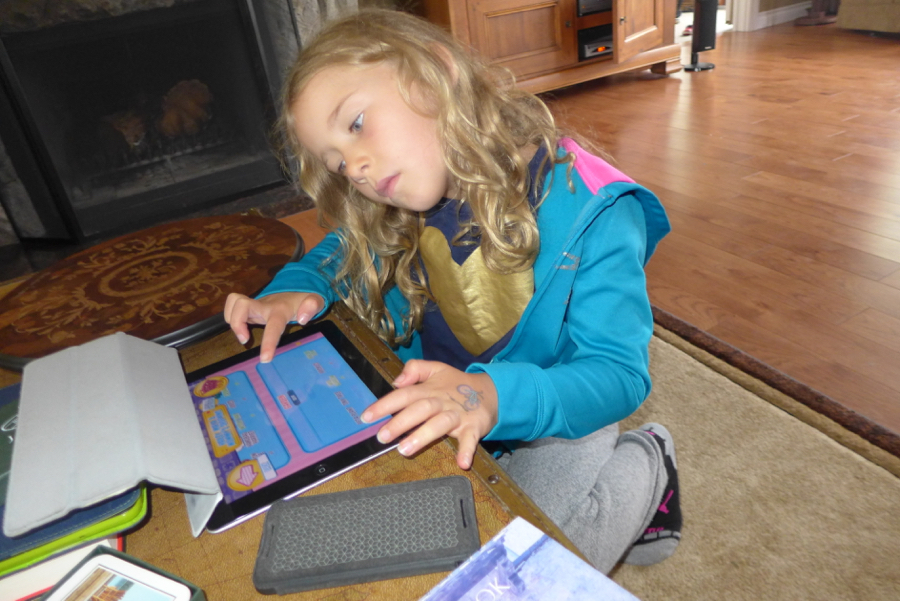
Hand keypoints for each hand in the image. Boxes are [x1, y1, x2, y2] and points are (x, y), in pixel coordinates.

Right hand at [223, 292, 323, 361]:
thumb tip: (302, 319)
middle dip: (236, 322)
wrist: (294, 290)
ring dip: (232, 320)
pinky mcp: (248, 308)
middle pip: (241, 304)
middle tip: (245, 339)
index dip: (268, 341)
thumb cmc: (303, 301)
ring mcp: (254, 305)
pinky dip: (231, 318)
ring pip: (233, 303)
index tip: (265, 359)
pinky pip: (232, 308)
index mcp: (280, 309)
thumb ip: (313, 306)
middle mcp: (263, 305)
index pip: (273, 325)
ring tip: (243, 335)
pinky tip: (241, 329)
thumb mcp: (315, 301)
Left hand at [361, 360, 498, 469]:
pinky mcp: (473, 427)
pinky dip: (467, 450)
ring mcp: (458, 415)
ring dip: (423, 436)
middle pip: (419, 409)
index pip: (403, 395)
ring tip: (405, 450)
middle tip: (382, 437)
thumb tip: (397, 381)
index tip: (367, 417)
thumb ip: (415, 369)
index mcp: (430, 389)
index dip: (385, 405)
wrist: (492, 391)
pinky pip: (470, 439)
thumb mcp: (436, 369)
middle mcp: (442, 401)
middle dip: (400, 422)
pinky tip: (462, 462)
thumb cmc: (457, 384)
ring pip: (439, 424)